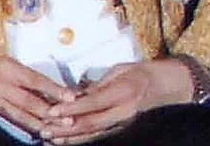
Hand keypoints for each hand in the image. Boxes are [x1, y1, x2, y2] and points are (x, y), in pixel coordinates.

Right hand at [0, 56, 75, 134]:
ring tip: (53, 131)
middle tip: (67, 119)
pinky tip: (32, 132)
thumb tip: (51, 90)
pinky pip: (6, 121)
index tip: (70, 96)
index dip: (54, 89)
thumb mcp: (4, 65)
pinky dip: (21, 127)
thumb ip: (24, 77)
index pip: (35, 79)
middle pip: (28, 99)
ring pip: (18, 113)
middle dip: (49, 111)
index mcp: (7, 66)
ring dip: (37, 123)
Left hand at [40, 59, 192, 144]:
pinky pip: (97, 135)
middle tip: (44, 129)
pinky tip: (65, 140)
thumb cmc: (141, 73)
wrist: (165, 86)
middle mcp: (123, 112)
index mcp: (123, 93)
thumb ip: (97, 84)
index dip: (71, 109)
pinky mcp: (120, 128)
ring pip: (92, 133)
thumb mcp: (119, 70)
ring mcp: (122, 123)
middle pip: (90, 123)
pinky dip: (80, 138)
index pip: (92, 103)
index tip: (52, 111)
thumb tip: (74, 92)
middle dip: (64, 128)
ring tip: (49, 138)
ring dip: (69, 137)